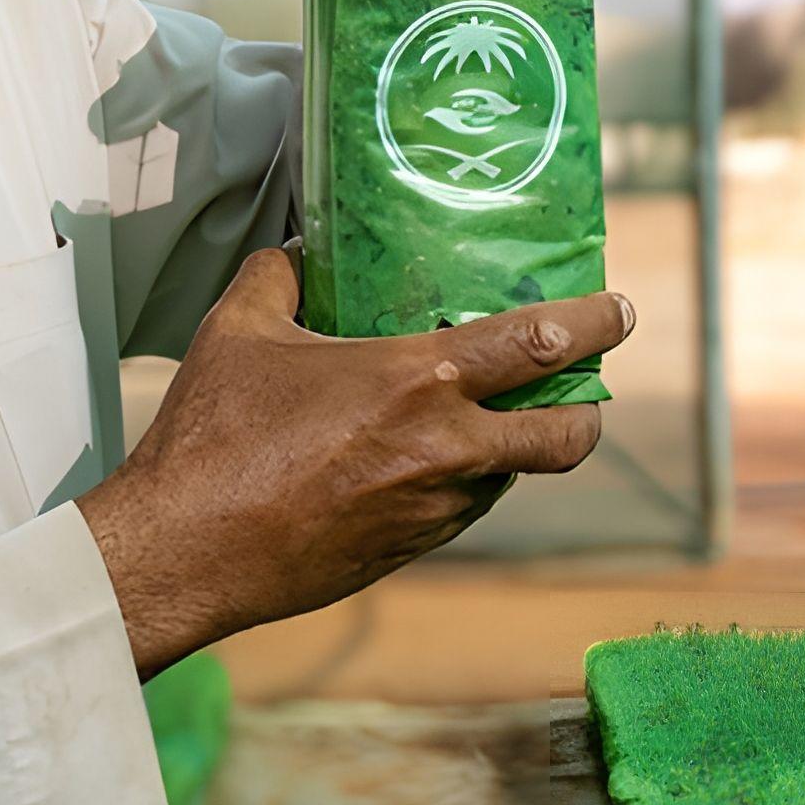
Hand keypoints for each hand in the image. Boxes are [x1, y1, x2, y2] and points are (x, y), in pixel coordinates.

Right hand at [75, 247, 633, 676]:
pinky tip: (422, 462)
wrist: (186, 550)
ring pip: (509, 478)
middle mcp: (444, 450)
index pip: (538, 344)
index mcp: (417, 381)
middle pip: (563, 437)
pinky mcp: (407, 552)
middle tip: (586, 386)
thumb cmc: (213, 436)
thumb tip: (298, 252)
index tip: (618, 309)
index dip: (592, 324)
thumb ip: (280, 275)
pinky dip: (460, 483)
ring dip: (512, 449)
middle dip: (588, 411)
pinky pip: (458, 510)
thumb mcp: (240, 329)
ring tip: (490, 419)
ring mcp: (432, 510)